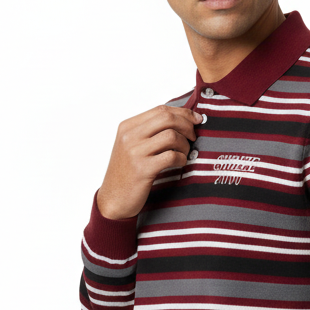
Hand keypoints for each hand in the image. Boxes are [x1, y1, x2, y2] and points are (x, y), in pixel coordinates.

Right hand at [96, 104, 201, 219]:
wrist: (113, 200)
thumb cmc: (127, 173)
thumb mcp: (132, 146)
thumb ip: (150, 132)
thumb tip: (181, 120)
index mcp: (127, 126)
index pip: (160, 110)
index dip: (183, 113)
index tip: (196, 119)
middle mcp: (129, 136)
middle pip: (167, 118)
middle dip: (187, 125)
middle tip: (193, 137)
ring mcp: (135, 152)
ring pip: (171, 136)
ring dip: (184, 144)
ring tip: (184, 153)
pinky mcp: (142, 169)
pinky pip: (171, 156)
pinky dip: (181, 158)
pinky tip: (180, 163)